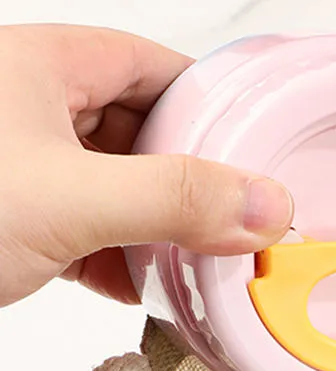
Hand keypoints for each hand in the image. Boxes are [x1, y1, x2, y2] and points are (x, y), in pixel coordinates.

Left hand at [0, 24, 293, 305]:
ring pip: (117, 189)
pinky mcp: (17, 223)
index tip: (254, 146)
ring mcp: (25, 171)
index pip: (149, 67)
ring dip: (159, 228)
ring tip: (199, 257)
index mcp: (41, 69)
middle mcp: (30, 112)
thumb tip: (261, 204)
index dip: (207, 103)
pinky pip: (88, 233)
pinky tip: (148, 288)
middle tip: (232, 215)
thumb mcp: (70, 198)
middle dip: (189, 180)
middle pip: (140, 133)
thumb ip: (173, 199)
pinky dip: (123, 261)